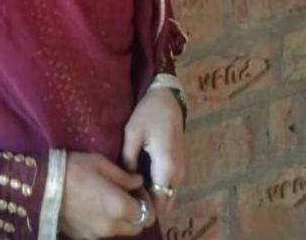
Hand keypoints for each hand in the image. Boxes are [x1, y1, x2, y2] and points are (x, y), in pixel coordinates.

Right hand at [58, 152, 155, 238]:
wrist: (42, 184)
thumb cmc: (75, 168)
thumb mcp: (102, 163)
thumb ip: (124, 176)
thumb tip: (138, 182)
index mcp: (120, 207)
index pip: (147, 215)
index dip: (145, 203)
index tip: (137, 191)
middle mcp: (112, 226)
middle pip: (136, 228)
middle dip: (135, 214)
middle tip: (125, 197)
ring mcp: (96, 235)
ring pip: (119, 232)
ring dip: (120, 220)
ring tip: (107, 201)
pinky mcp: (83, 237)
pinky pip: (102, 234)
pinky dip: (103, 224)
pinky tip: (92, 208)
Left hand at [122, 87, 184, 215]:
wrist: (167, 98)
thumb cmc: (148, 113)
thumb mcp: (132, 134)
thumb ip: (128, 160)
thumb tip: (125, 181)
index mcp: (166, 167)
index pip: (159, 203)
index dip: (144, 206)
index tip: (127, 200)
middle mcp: (178, 174)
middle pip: (165, 203)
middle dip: (148, 204)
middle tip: (127, 194)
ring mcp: (180, 170)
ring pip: (167, 195)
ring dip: (152, 196)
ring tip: (131, 186)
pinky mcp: (178, 165)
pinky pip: (168, 185)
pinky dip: (156, 187)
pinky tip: (139, 177)